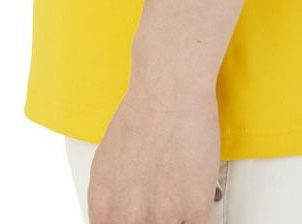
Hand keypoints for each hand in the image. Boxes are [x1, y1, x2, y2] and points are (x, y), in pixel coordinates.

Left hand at [88, 76, 220, 223]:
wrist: (170, 91)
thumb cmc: (140, 116)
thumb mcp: (106, 166)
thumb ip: (111, 203)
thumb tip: (117, 220)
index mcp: (105, 209)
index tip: (138, 220)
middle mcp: (130, 217)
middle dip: (153, 220)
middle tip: (159, 206)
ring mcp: (164, 216)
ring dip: (175, 217)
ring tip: (175, 196)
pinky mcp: (196, 208)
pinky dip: (196, 214)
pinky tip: (191, 197)